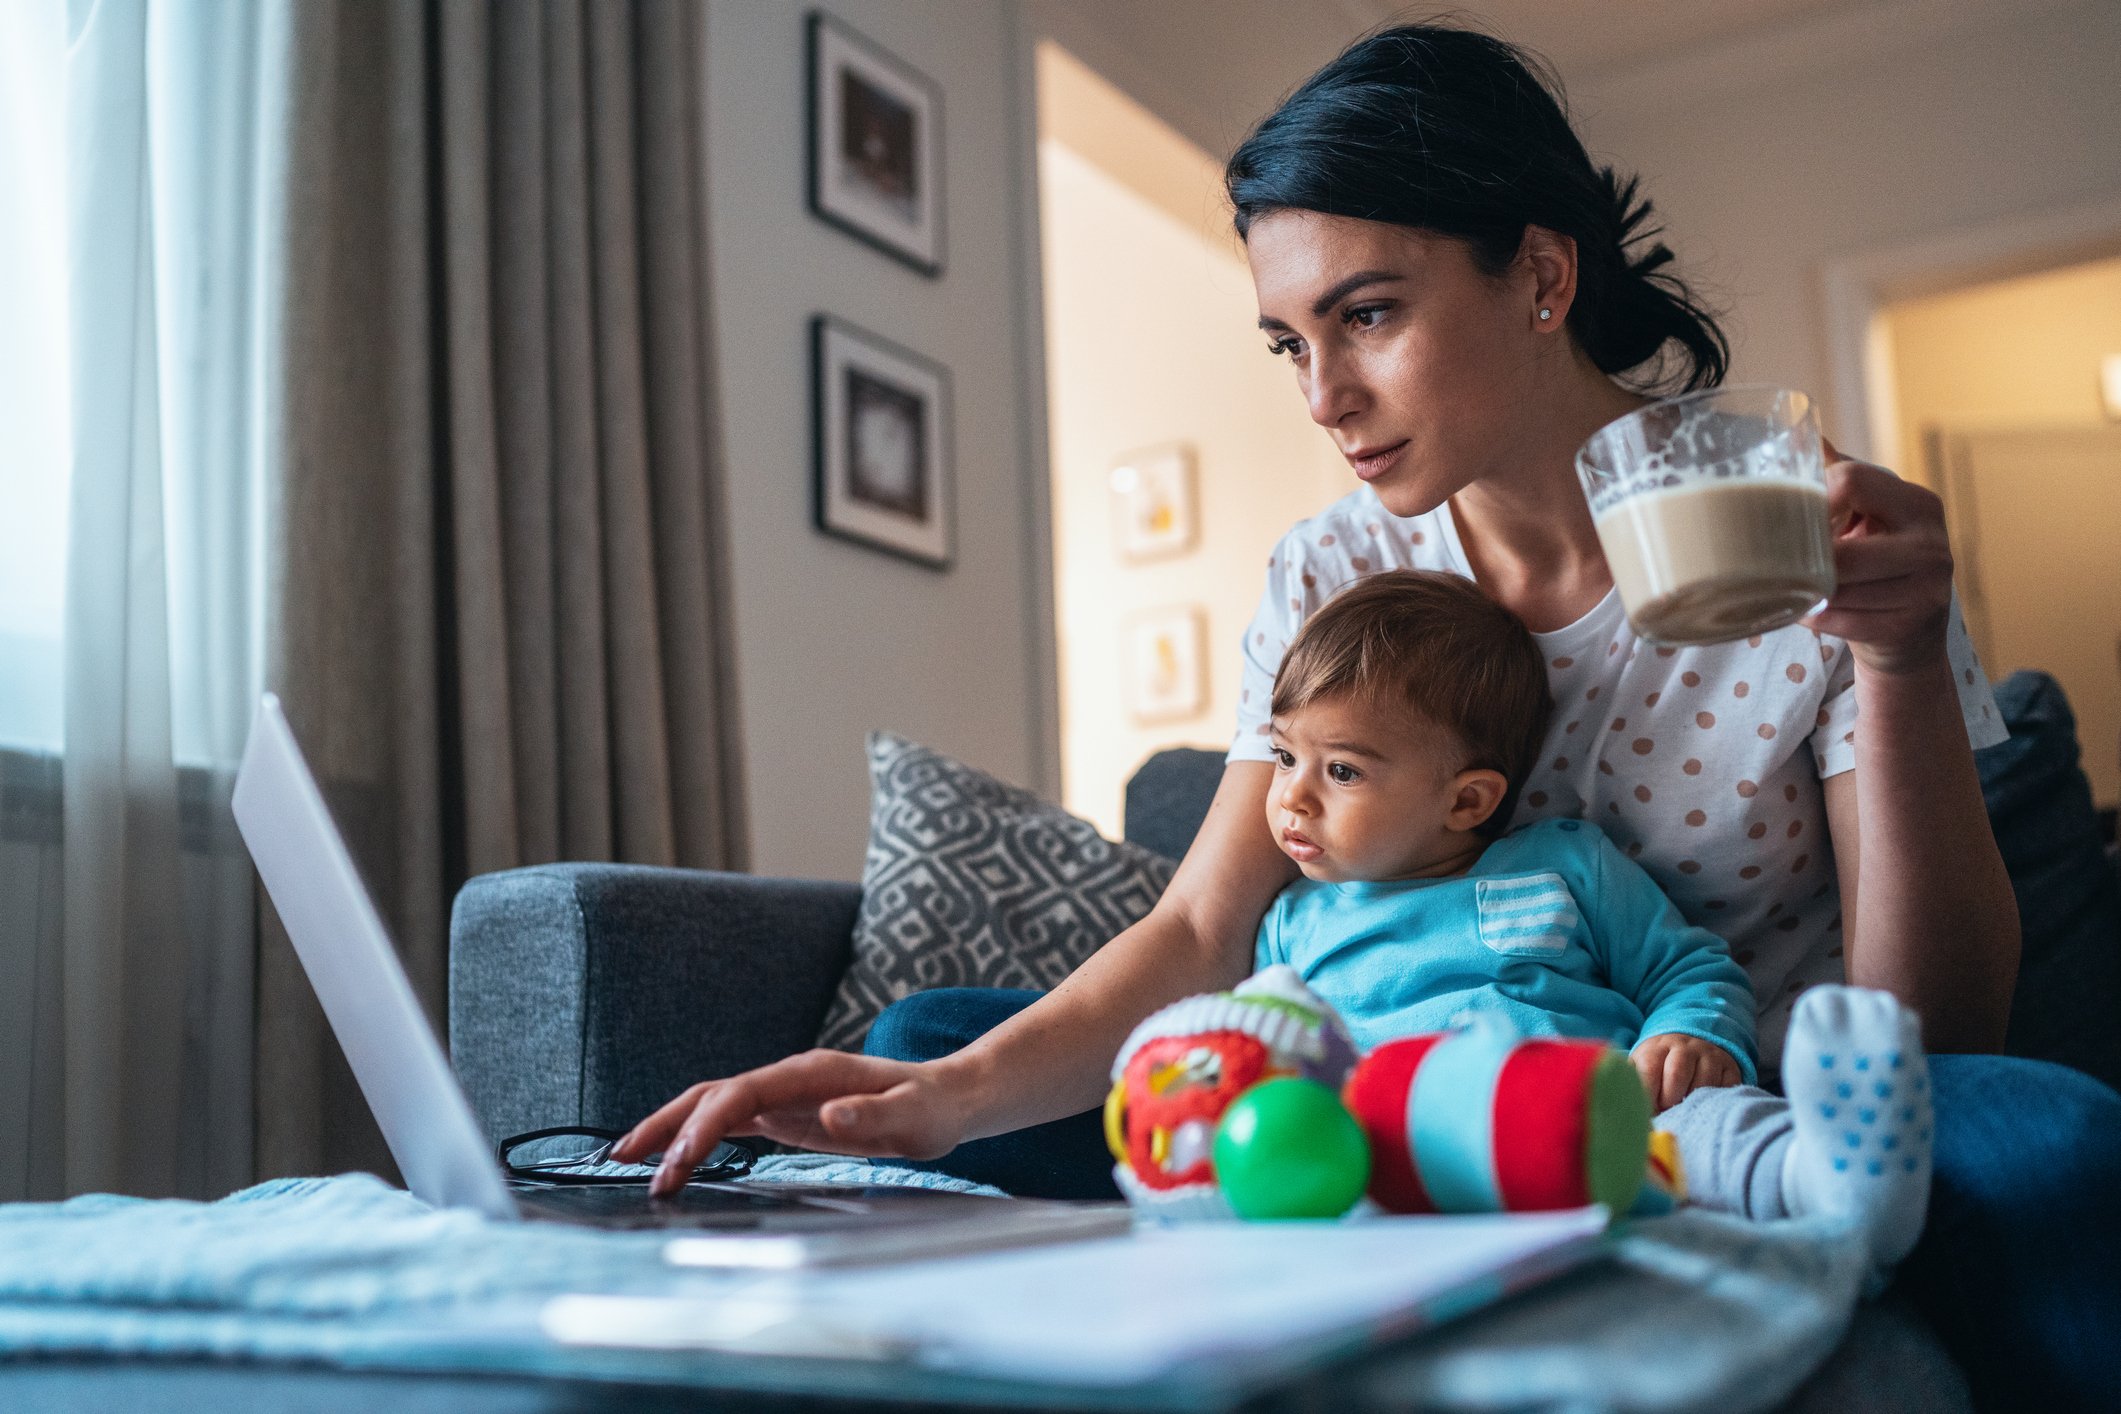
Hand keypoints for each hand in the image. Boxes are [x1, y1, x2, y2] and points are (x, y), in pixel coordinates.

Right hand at [609, 1050, 974, 1195]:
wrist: (948, 1097)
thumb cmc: (932, 1109)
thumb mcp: (913, 1118)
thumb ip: (871, 1117)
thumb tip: (825, 1117)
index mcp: (810, 1074)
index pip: (741, 1095)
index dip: (705, 1126)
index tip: (678, 1162)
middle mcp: (788, 1080)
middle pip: (712, 1094)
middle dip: (666, 1124)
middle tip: (625, 1161)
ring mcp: (784, 1096)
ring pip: (713, 1106)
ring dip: (671, 1129)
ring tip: (628, 1159)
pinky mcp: (785, 1115)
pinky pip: (730, 1122)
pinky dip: (696, 1137)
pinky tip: (674, 1158)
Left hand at [1630, 1032, 1740, 1112]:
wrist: (1691, 1041)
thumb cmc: (1659, 1064)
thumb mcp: (1641, 1065)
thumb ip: (1631, 1082)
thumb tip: (1619, 1104)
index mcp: (1657, 1048)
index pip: (1650, 1068)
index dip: (1647, 1094)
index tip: (1645, 1111)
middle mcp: (1684, 1047)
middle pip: (1677, 1073)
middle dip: (1669, 1100)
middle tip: (1666, 1113)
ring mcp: (1709, 1055)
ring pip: (1704, 1082)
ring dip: (1692, 1103)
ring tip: (1684, 1112)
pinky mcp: (1730, 1067)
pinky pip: (1726, 1087)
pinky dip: (1715, 1101)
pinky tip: (1705, 1107)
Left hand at [1801, 438, 1954, 677]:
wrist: (1912, 632)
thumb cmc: (1878, 561)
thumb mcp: (1870, 515)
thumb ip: (1841, 479)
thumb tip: (1805, 435)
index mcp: (1918, 503)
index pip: (1852, 481)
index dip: (1811, 500)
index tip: (1789, 518)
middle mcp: (1931, 543)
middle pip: (1841, 550)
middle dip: (1803, 560)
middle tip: (1772, 562)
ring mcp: (1927, 587)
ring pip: (1839, 590)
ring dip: (1803, 593)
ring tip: (1785, 588)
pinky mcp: (1910, 625)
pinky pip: (1843, 622)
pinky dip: (1816, 618)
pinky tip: (1806, 611)